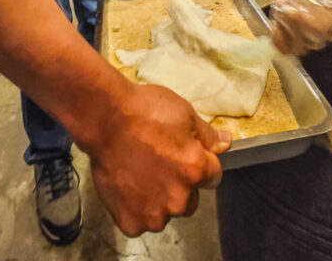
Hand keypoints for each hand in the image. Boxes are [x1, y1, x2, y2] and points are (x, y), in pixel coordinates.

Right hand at [91, 82, 230, 235]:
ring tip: (140, 172)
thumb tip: (226, 143)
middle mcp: (179, 198)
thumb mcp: (184, 113)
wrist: (106, 119)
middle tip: (159, 162)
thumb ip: (207, 135)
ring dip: (158, 199)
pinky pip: (140, 220)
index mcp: (196, 170)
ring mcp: (154, 213)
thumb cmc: (145, 111)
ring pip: (165, 212)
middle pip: (189, 199)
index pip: (213, 176)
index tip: (185, 156)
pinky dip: (135, 207)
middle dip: (180, 185)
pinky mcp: (130, 221)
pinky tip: (128, 184)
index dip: (201, 164)